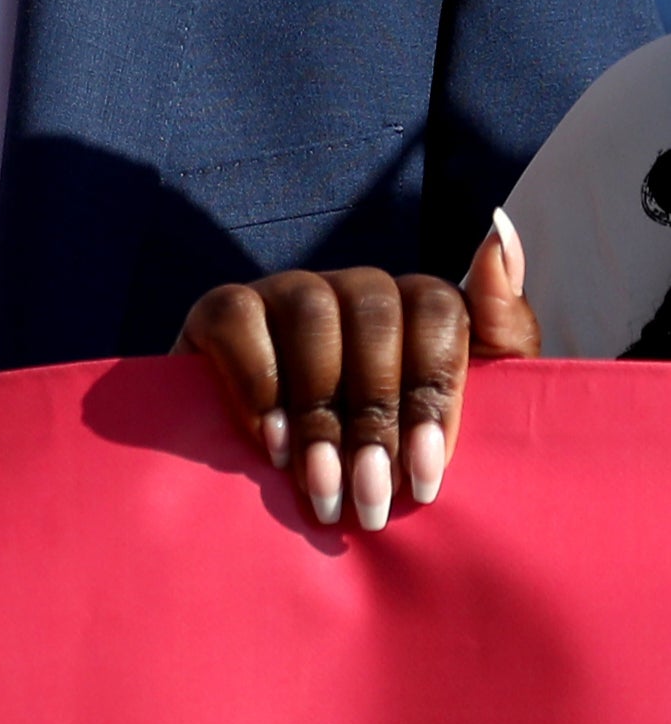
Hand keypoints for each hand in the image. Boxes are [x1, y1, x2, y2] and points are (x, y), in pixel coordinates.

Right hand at [176, 211, 537, 530]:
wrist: (297, 484)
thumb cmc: (395, 450)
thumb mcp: (470, 404)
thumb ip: (502, 327)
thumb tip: (501, 228)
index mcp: (417, 304)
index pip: (438, 307)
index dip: (433, 388)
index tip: (427, 471)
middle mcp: (353, 286)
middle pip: (374, 313)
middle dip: (376, 415)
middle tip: (372, 496)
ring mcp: (286, 290)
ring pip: (312, 313)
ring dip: (320, 411)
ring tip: (324, 485)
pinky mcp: (222, 307)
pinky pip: (238, 318)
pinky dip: (258, 385)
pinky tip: (275, 444)